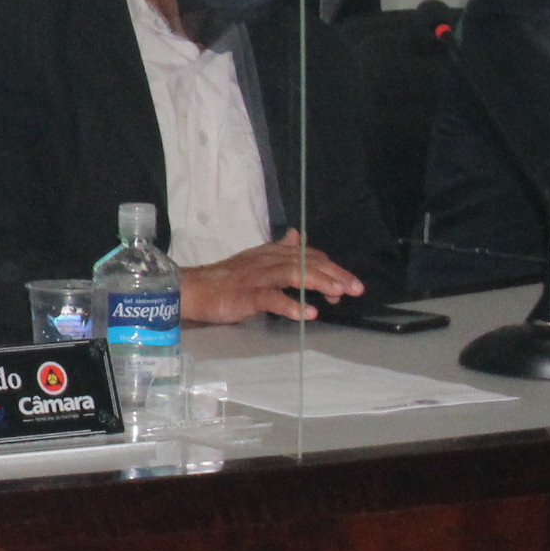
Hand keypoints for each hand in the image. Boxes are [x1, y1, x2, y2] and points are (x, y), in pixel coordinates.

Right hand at [181, 231, 361, 323]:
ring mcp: (257, 277)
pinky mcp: (246, 295)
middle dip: (335, 274)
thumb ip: (279, 250)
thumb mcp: (255, 259)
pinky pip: (272, 299)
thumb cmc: (224, 280)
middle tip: (356, 288)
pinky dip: (292, 306)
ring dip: (319, 283)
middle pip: (307, 263)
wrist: (193, 289)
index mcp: (271, 253)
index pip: (308, 255)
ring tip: (338, 295)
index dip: (331, 267)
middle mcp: (268, 260)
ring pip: (294, 274)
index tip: (349, 282)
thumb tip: (298, 236)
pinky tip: (308, 314)